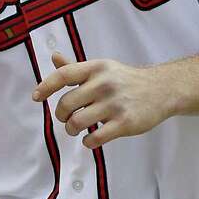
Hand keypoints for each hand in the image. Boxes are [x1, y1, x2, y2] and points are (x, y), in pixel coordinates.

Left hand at [32, 52, 174, 148]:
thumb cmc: (125, 80)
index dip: (45, 86)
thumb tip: (54, 57)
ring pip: (77, 122)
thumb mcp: (102, 68)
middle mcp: (104, 84)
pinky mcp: (125, 123)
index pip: (63, 75)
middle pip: (66, 104)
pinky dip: (88, 141)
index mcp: (96, 68)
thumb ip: (76, 67)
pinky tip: (91, 138)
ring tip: (75, 129)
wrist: (162, 89)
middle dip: (61, 115)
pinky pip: (95, 138)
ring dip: (71, 129)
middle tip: (65, 118)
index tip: (35, 97)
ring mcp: (115, 104)